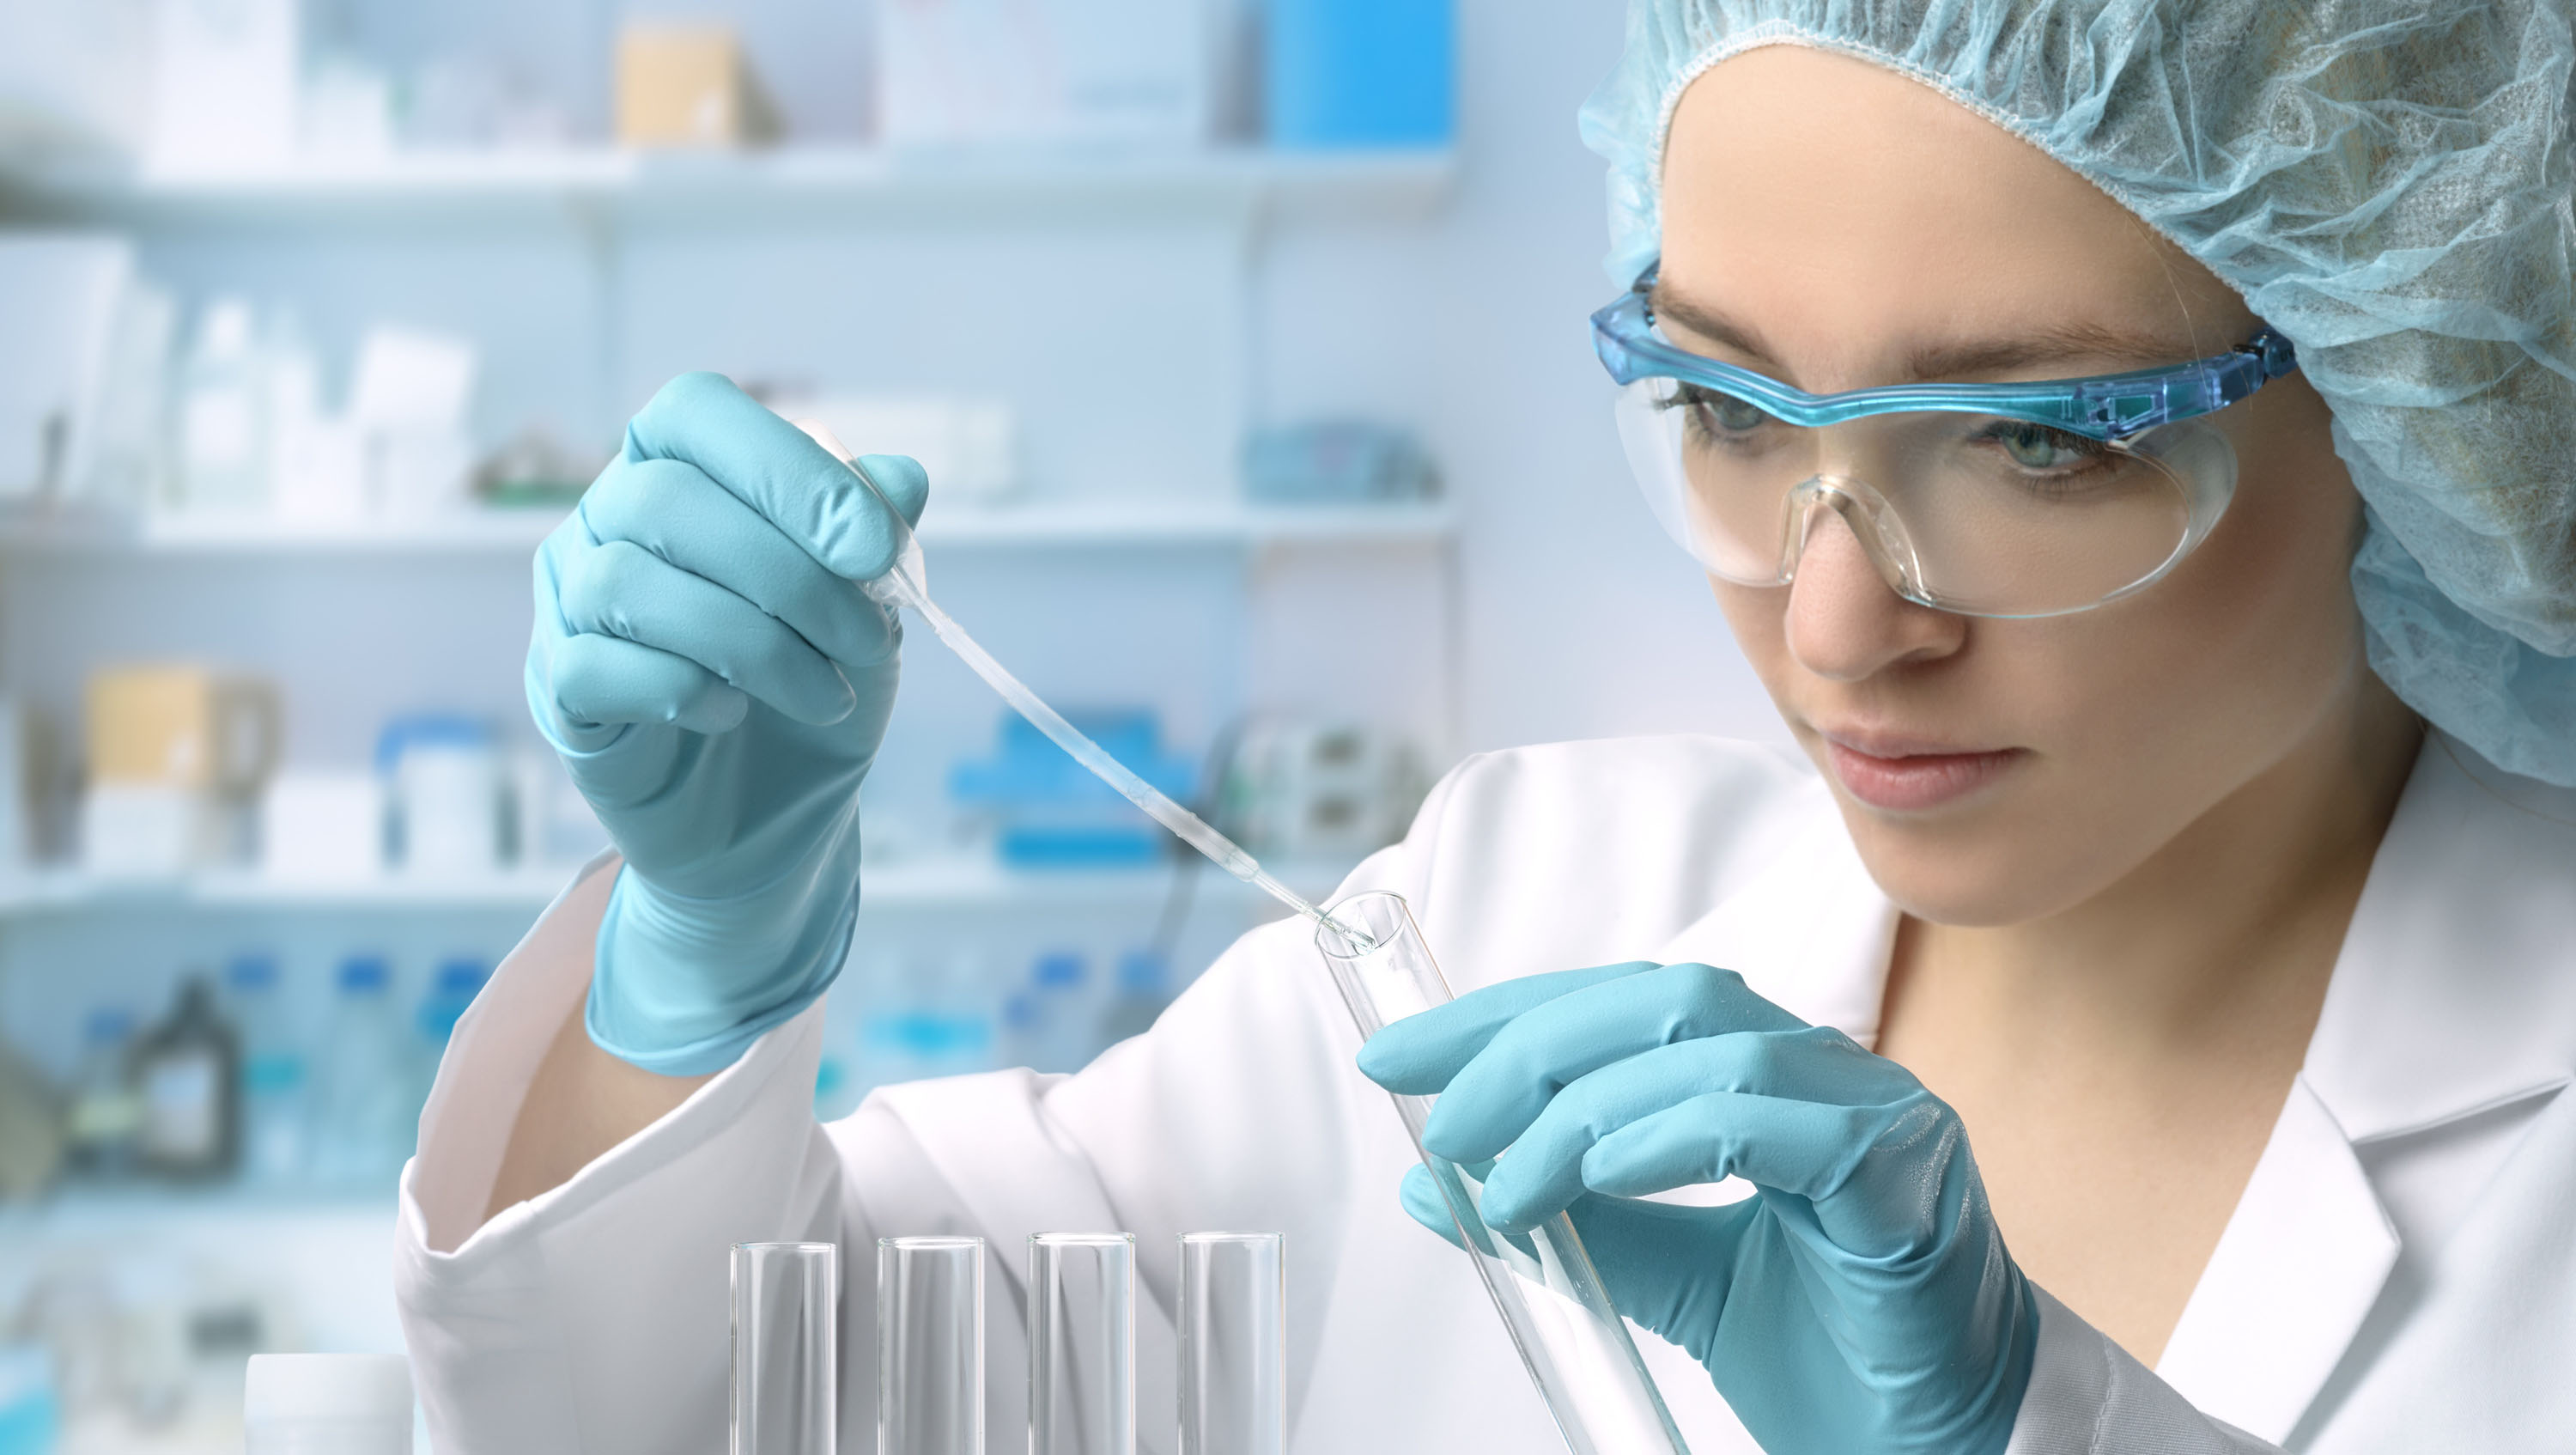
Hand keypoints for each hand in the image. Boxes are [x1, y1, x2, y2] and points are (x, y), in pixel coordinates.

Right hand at [527, 373, 927, 1074]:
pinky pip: (594, 665)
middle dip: (791, 575)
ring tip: (822, 692)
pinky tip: (734, 714)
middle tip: (867, 642)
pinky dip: (681, 689)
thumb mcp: (866, 606)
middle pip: (667, 498)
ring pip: (629, 582)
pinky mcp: (560, 690)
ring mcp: (570, 602)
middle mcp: (606, 519)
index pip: (695, 412)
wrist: (776, 817)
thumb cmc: (812, 683)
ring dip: (752, 642)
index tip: (872, 547)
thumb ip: (874, 535)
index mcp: (677, 467)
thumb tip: (902, 480)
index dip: (787, 468)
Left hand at [1358, 962, 2036, 1454]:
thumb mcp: (1671, 1278)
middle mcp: (1821, 1071)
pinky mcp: (1903, 1174)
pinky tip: (1597, 1174)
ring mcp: (1874, 1111)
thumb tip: (1436, 1186)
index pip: (1621, 1003)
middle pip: (1659, 1000)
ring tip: (1503, 1179)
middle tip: (1437, 1115)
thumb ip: (1570, 1222)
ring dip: (1580, 1107)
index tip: (1400, 1055)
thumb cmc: (1833, 1355)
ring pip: (1707, 1048)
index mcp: (1767, 1076)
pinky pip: (1775, 1124)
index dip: (1505, 1016)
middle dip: (1526, 1044)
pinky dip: (1670, 1135)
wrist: (1947, 1446)